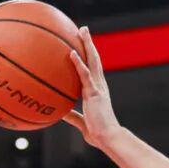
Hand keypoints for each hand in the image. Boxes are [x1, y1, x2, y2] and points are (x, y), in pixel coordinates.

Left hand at [64, 26, 119, 148]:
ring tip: (82, 31)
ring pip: (93, 61)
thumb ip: (72, 116)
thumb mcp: (82, 123)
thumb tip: (60, 113)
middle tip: (83, 29)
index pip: (93, 69)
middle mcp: (100, 85)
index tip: (83, 44)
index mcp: (97, 90)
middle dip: (89, 43)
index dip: (88, 55)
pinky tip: (71, 52)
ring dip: (87, 45)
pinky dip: (78, 63)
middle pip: (94, 59)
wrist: (108, 138)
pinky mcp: (94, 93)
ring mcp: (98, 87)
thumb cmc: (98, 133)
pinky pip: (85, 75)